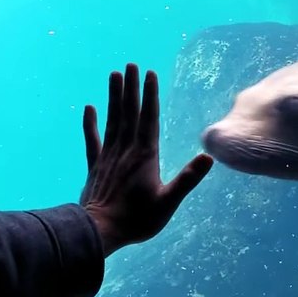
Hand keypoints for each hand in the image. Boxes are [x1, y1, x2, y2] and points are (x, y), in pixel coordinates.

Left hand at [79, 63, 213, 256]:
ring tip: (114, 75)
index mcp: (145, 156)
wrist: (99, 231)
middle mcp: (125, 150)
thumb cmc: (136, 220)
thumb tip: (208, 157)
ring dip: (113, 97)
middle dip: (132, 88)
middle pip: (129, 113)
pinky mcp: (95, 167)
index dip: (150, 95)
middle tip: (131, 64)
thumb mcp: (167, 202)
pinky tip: (89, 108)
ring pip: (112, 120)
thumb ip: (187, 179)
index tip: (150, 73)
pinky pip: (92, 140)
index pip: (149, 118)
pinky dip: (90, 123)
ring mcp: (108, 157)